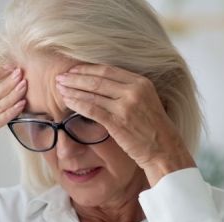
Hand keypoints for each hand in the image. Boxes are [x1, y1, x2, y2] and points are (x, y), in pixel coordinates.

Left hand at [55, 64, 194, 185]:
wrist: (164, 150)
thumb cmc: (153, 129)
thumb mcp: (146, 102)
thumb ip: (128, 92)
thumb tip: (103, 86)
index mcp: (141, 82)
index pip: (108, 70)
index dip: (88, 69)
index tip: (74, 70)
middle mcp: (134, 91)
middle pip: (97, 79)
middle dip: (75, 77)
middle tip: (60, 77)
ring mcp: (126, 106)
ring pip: (92, 93)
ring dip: (72, 89)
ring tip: (59, 88)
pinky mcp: (118, 122)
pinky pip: (92, 109)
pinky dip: (77, 103)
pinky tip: (66, 101)